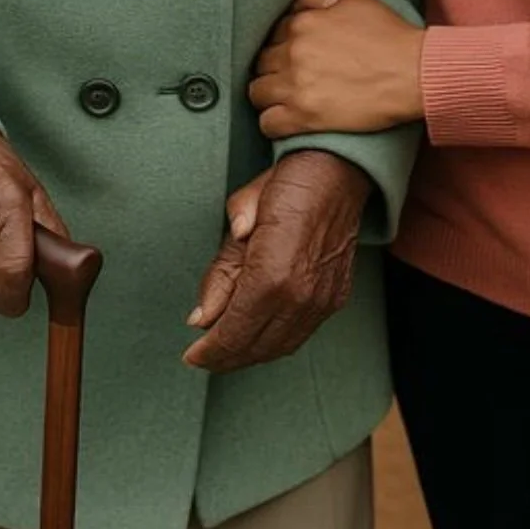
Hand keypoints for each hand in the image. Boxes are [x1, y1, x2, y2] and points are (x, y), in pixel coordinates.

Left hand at [183, 150, 370, 372]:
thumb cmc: (288, 184)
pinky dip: (276, 343)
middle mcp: (301, 295)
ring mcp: (322, 300)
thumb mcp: (240, 218)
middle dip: (225, 358)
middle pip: (255, 347)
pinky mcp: (335, 298)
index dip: (210, 350)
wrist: (338, 170)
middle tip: (203, 357)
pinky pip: (301, 335)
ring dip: (250, 355)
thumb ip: (221, 271)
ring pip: (280, 348)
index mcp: (273, 274)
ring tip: (227, 351)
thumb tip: (201, 316)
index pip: (234, 331)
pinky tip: (259, 336)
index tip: (191, 355)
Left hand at [249, 0, 425, 138]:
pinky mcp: (304, 117)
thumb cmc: (390, 35)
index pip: (271, 34)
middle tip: (290, 78)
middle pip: (260, 63)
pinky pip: (267, 123)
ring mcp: (295, 86)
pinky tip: (286, 120)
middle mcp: (292, 53)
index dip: (280, 45)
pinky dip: (273, 123)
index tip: (292, 56)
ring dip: (268, 96)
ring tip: (284, 100)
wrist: (414, 73)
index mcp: (302, 23)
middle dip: (272, 70)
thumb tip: (293, 1)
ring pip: (256, 93)